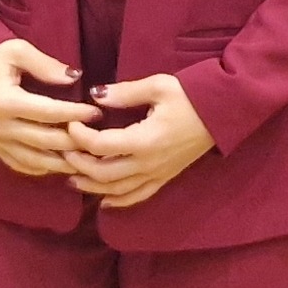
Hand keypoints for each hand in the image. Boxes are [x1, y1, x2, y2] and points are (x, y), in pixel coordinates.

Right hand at [0, 36, 98, 177]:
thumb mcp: (18, 50)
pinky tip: (61, 163)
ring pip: (35, 160)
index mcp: (5, 102)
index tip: (97, 113)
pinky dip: (43, 168)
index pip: (49, 113)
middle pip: (45, 141)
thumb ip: (46, 65)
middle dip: (75, 141)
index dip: (76, 114)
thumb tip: (76, 77)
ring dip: (62, 162)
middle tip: (99, 138)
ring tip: (87, 157)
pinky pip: (21, 165)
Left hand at [67, 72, 213, 208]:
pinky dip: (118, 201)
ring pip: (116, 190)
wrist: (224, 112)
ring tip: (72, 177)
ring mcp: (157, 174)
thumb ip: (124, 93)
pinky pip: (137, 196)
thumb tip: (94, 95)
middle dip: (79, 164)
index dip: (79, 137)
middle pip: (103, 174)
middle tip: (63, 151)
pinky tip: (104, 201)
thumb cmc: (191, 95)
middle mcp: (148, 163)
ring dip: (91, 186)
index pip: (101, 146)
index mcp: (144, 140)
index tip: (70, 123)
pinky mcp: (165, 177)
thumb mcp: (157, 86)